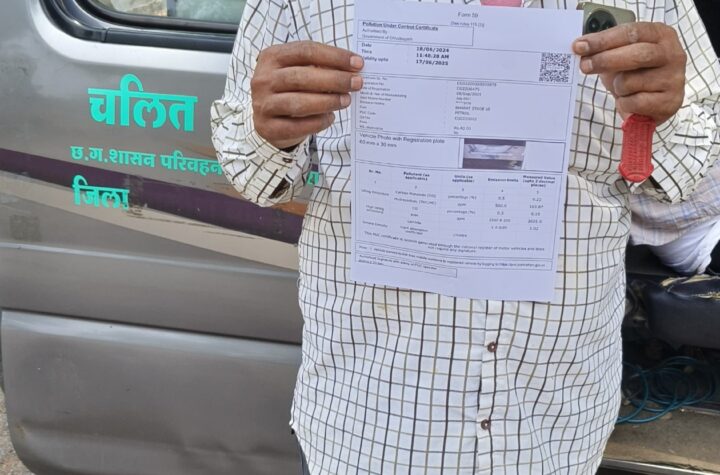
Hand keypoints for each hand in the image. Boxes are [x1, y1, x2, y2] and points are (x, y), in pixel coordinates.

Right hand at [251, 41, 363, 149]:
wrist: (267, 117)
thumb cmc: (290, 88)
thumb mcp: (299, 70)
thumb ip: (320, 67)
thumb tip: (352, 70)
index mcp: (272, 57)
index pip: (306, 51)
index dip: (334, 56)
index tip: (358, 63)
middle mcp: (263, 79)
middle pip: (302, 76)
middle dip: (335, 80)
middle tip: (357, 83)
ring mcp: (262, 104)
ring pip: (299, 103)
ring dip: (328, 102)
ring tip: (346, 100)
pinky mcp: (267, 127)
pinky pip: (297, 126)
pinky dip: (318, 122)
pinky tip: (330, 117)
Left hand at [572, 22, 686, 124]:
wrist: (650, 103)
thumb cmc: (634, 74)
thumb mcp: (619, 56)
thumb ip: (603, 50)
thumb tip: (580, 47)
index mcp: (660, 35)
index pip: (631, 33)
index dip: (603, 40)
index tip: (580, 46)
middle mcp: (672, 54)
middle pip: (637, 55)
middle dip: (606, 60)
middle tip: (585, 66)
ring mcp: (674, 78)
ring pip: (632, 81)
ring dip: (617, 87)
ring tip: (622, 89)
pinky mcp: (670, 102)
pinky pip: (635, 102)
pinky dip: (625, 103)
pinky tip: (630, 101)